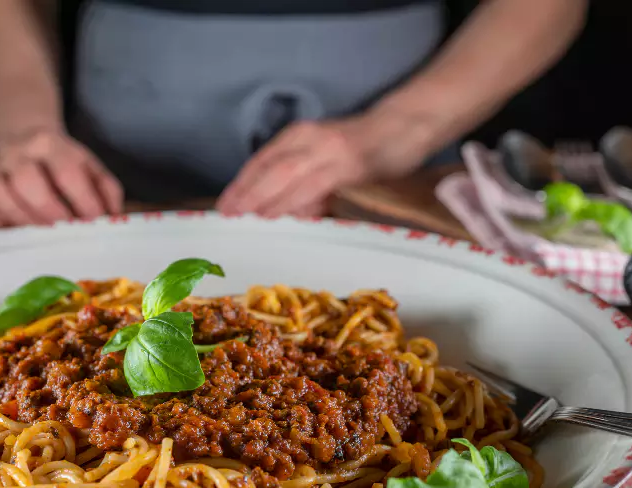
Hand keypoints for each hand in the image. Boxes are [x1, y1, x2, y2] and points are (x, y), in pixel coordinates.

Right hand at [0, 130, 123, 227]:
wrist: (26, 138)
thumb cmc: (65, 164)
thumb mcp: (91, 168)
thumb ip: (107, 192)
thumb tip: (114, 219)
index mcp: (52, 145)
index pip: (67, 172)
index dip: (82, 201)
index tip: (94, 223)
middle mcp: (19, 153)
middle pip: (27, 181)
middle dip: (48, 211)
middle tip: (64, 231)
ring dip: (20, 218)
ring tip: (39, 236)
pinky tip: (12, 233)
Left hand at [217, 112, 433, 218]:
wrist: (406, 126)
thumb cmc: (367, 147)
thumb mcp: (327, 161)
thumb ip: (308, 184)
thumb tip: (292, 213)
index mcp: (300, 135)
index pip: (262, 160)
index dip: (242, 183)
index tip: (225, 205)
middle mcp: (309, 138)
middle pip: (268, 168)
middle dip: (246, 192)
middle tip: (227, 214)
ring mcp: (329, 149)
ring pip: (286, 174)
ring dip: (264, 197)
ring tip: (247, 216)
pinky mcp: (349, 162)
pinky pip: (314, 184)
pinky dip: (294, 199)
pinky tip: (280, 212)